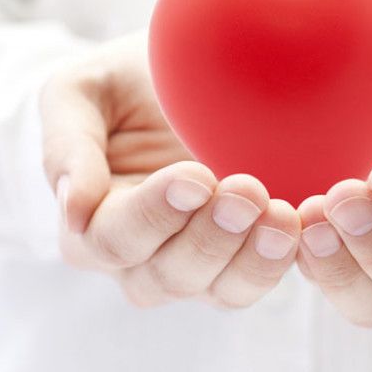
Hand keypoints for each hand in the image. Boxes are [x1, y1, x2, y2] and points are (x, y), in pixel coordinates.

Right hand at [40, 32, 300, 307]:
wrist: (174, 82)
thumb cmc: (121, 87)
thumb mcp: (79, 93)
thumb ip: (68, 143)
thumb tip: (72, 209)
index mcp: (94, 222)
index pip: (114, 238)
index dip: (155, 214)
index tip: (196, 176)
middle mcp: (143, 257)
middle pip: (170, 274)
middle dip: (211, 236)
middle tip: (247, 190)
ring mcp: (196, 262)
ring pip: (219, 289)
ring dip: (252, 259)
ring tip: (284, 218)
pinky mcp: (242, 253)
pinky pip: (260, 278)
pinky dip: (283, 260)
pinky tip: (304, 226)